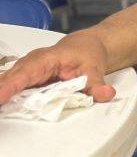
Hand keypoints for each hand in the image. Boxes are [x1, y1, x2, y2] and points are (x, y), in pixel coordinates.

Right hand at [0, 33, 114, 105]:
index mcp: (45, 59)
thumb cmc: (87, 53)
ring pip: (6, 82)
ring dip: (1, 95)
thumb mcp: (95, 69)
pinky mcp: (25, 79)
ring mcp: (25, 70)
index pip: (24, 74)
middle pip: (8, 79)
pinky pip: (10, 87)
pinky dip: (4, 96)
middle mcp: (30, 64)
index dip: (9, 86)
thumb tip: (106, 94)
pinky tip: (2, 110)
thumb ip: (97, 84)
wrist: (85, 46)